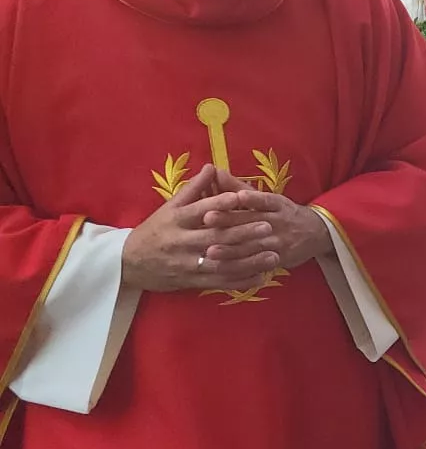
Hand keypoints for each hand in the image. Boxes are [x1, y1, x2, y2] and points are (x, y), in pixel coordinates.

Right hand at [120, 164, 283, 293]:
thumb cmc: (155, 230)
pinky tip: (261, 277)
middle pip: (215, 237)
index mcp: (176, 220)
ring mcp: (187, 263)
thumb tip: (212, 166)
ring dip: (249, 260)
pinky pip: (219, 282)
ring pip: (221, 263)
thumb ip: (193, 189)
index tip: (243, 197)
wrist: (128, 263)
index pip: (200, 210)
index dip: (221, 203)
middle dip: (243, 233)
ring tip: (273, 255)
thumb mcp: (169, 207)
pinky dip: (241, 281)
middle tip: (268, 227)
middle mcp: (181, 242)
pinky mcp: (191, 281)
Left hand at [196, 169, 333, 271]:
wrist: (317, 233)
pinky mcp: (279, 260)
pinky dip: (242, 268)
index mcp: (276, 204)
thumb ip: (240, 187)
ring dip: (232, 249)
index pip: (262, 200)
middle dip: (230, 221)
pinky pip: (258, 265)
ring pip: (254, 246)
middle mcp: (279, 222)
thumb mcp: (269, 198)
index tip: (235, 195)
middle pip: (253, 222)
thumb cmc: (284, 213)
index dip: (248, 199)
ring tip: (210, 251)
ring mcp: (280, 243)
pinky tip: (224, 269)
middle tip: (207, 220)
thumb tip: (217, 172)